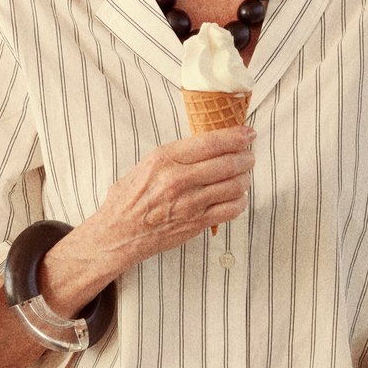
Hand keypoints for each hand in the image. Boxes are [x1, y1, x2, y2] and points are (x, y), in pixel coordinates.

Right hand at [83, 124, 255, 275]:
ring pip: (235, 186)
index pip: (212, 141)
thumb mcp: (147, 165)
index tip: (248, 133)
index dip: (236, 136)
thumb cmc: (129, 199)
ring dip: (245, 179)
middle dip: (246, 158)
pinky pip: (231, 209)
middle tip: (249, 156)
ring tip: (243, 176)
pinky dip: (240, 201)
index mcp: (165, 158)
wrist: (117, 234)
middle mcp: (178, 179)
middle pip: (228, 163)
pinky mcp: (196, 223)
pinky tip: (236, 198)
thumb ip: (177, 155)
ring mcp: (189, 203)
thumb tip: (210, 144)